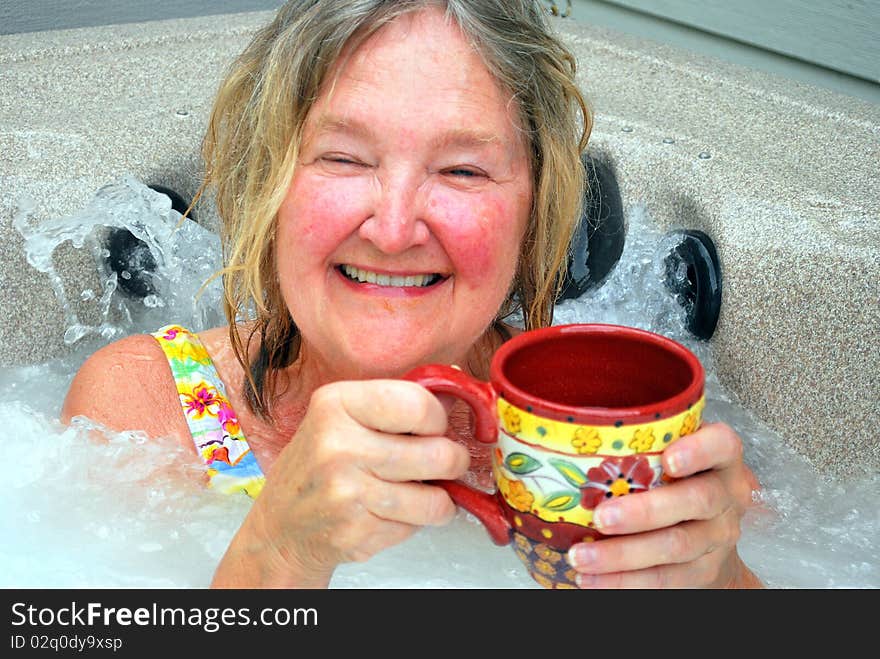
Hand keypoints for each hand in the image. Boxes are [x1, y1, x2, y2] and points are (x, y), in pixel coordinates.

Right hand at [211, 380, 468, 587]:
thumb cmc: (319, 463)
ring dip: (440, 498)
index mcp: (336, 404)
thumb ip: (393, 403)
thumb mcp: (342, 415)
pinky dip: (415, 522)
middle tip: (448, 461)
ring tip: (427, 490)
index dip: (439, 419)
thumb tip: (459, 393)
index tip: (435, 427)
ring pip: (435, 499)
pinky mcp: (356, 532)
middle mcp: (338, 446)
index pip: (420, 405)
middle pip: (437, 453)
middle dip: (453, 461)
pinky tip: (396, 511)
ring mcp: (346, 493)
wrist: (282, 524)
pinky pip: (415, 526)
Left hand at [566, 422, 762, 587]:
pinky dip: (623, 582)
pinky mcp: (704, 570)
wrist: (710, 529)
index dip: (699, 450)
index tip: (669, 459)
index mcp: (720, 458)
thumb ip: (637, 438)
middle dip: (644, 512)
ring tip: (581, 556)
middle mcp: (726, 495)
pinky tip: (591, 579)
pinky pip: (664, 579)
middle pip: (696, 501)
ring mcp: (718, 536)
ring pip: (676, 546)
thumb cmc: (674, 476)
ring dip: (623, 555)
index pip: (721, 444)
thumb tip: (567, 433)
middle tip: (601, 518)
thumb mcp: (668, 447)